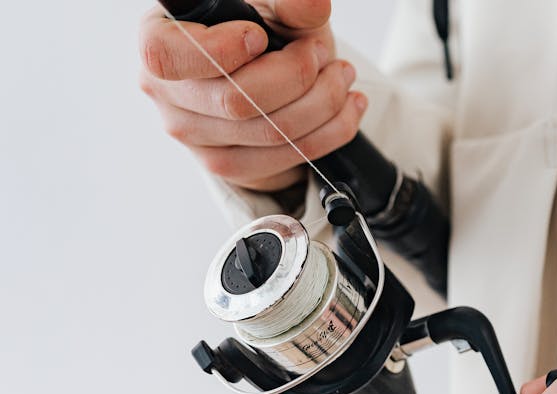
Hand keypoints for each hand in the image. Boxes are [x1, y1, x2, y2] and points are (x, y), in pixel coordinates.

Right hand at [138, 0, 366, 191]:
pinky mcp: (225, 164)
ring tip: (341, 75)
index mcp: (159, 38)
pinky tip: (348, 107)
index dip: (221, 50)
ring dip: (323, 102)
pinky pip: (285, 157)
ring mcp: (191, 134)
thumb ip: (289, 3)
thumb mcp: (276, 8)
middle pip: (235, 101)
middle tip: (321, 53)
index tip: (260, 37)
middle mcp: (164, 90)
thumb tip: (313, 5)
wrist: (273, 76)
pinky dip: (330, 132)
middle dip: (296, 75)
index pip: (167, 55)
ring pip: (268, 132)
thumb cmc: (263, 32)